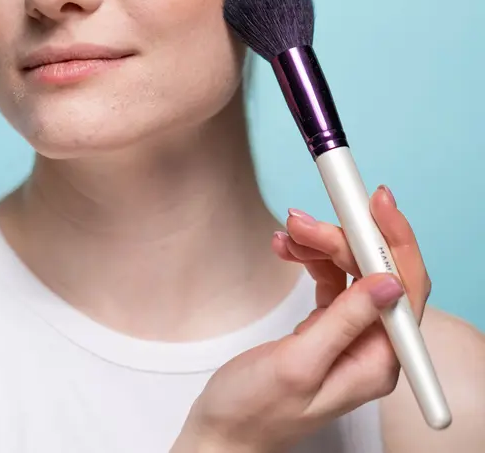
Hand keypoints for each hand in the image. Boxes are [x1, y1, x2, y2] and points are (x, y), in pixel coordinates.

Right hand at [172, 186, 431, 452]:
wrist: (222, 427)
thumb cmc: (254, 409)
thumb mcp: (299, 364)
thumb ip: (345, 322)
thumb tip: (389, 283)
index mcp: (376, 361)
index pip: (405, 287)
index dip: (395, 239)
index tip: (375, 201)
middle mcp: (371, 346)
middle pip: (374, 270)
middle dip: (341, 237)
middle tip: (300, 219)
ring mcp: (349, 334)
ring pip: (350, 268)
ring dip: (319, 244)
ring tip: (286, 234)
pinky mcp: (326, 325)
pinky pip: (330, 277)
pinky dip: (308, 256)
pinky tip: (285, 248)